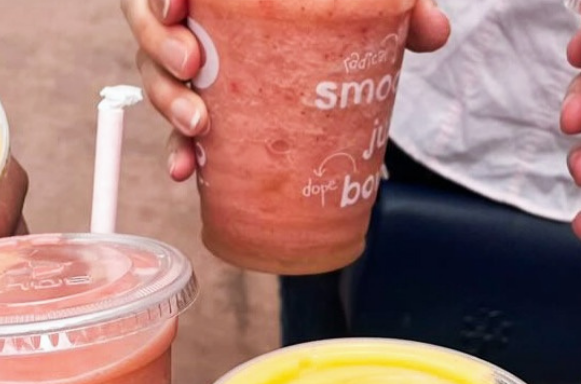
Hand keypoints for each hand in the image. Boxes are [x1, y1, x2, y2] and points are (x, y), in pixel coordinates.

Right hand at [122, 0, 452, 180]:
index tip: (178, 4)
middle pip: (148, 25)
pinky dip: (177, 153)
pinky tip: (187, 170)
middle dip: (160, 49)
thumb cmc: (326, 10)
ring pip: (155, 78)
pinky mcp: (199, 110)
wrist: (325, 37)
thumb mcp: (357, 2)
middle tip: (192, 67)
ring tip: (199, 128)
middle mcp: (195, 18)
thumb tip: (431, 31)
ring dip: (168, 104)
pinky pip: (175, 131)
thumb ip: (396, 5)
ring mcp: (192, 65)